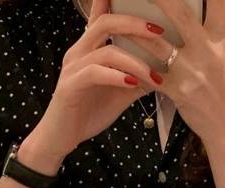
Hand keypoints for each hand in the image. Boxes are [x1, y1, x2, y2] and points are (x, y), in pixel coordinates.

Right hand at [25, 0, 167, 161]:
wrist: (61, 137)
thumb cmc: (88, 113)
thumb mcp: (119, 94)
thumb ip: (137, 80)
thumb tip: (162, 73)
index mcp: (89, 50)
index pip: (102, 17)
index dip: (116, 3)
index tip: (146, 4)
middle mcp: (79, 52)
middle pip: (106, 23)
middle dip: (135, 24)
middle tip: (160, 32)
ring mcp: (73, 68)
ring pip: (106, 52)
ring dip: (135, 63)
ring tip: (155, 76)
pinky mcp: (70, 86)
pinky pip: (95, 73)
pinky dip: (117, 77)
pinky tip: (132, 83)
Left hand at [121, 0, 224, 141]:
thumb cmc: (222, 86)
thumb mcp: (224, 53)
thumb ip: (211, 28)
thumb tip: (192, 6)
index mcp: (223, 37)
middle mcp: (210, 49)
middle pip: (180, 12)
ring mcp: (193, 70)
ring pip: (157, 41)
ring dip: (134, 27)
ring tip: (116, 15)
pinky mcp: (178, 90)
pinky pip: (149, 71)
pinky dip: (134, 62)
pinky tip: (120, 52)